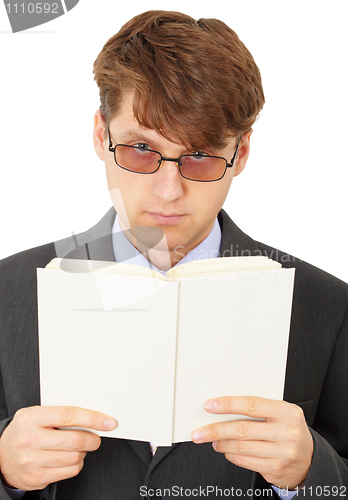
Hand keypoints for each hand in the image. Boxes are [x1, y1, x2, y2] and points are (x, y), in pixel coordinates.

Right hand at [0, 406, 116, 490]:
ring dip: (84, 452)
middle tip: (96, 437)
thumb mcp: (36, 415)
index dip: (92, 418)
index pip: (69, 415)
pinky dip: (76, 465)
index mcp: (31, 418)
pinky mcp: (36, 478)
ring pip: (74, 458)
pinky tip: (70, 458)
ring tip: (79, 447)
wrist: (1, 456)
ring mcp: (32, 462)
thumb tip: (92, 418)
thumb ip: (59, 415)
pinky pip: (68, 472)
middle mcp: (30, 440)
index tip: (108, 422)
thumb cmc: (25, 431)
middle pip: (74, 440)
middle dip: (93, 439)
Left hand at [191, 396, 312, 489]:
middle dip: (216, 430)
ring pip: (241, 447)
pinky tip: (225, 450)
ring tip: (213, 440)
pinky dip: (231, 455)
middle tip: (199, 431)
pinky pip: (245, 461)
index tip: (209, 406)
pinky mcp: (276, 469)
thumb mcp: (281, 413)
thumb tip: (223, 407)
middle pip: (242, 429)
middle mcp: (287, 432)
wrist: (309, 458)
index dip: (228, 405)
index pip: (251, 405)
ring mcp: (282, 452)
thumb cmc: (288, 429)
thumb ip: (258, 409)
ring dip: (221, 443)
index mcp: (287, 411)